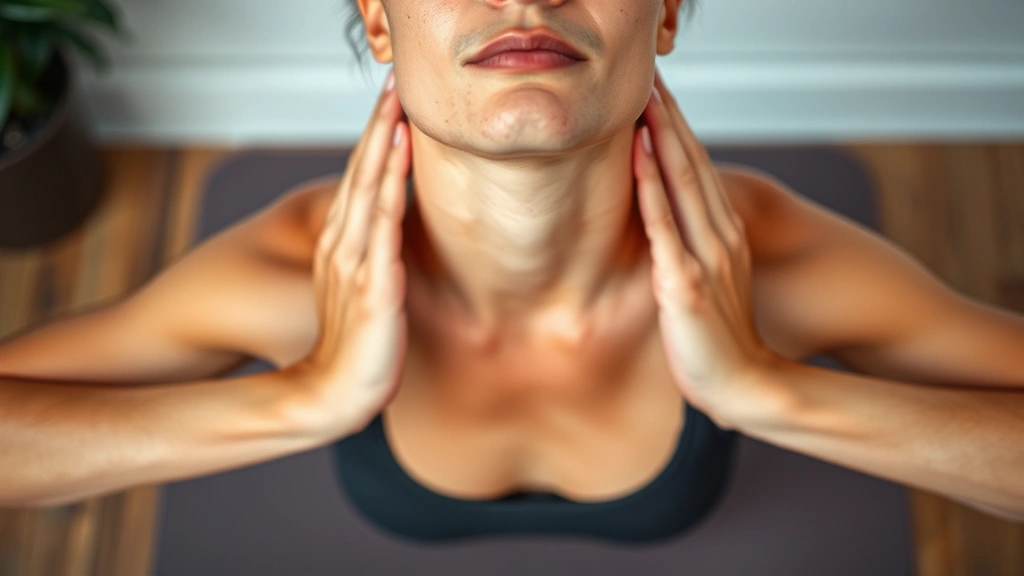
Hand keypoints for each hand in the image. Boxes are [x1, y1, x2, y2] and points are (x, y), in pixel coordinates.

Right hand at [293, 68, 410, 435]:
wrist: (334, 396)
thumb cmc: (355, 351)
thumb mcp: (364, 296)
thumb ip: (375, 264)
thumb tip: (397, 241)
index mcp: (341, 250)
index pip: (357, 186)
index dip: (372, 144)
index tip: (388, 107)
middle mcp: (343, 250)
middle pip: (359, 177)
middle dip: (376, 130)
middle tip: (391, 86)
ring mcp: (355, 266)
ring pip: (367, 193)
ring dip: (381, 148)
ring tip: (395, 108)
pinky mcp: (373, 289)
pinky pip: (382, 230)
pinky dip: (388, 191)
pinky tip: (397, 163)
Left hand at [633, 68, 778, 429]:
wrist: (748, 387)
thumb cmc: (721, 345)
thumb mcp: (713, 290)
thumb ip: (695, 259)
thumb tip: (671, 243)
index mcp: (725, 238)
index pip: (701, 173)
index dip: (682, 133)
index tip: (661, 100)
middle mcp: (720, 239)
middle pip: (694, 167)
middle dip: (672, 121)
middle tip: (652, 80)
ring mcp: (705, 259)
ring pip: (682, 184)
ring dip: (663, 139)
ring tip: (644, 100)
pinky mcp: (685, 284)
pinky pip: (664, 227)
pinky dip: (651, 188)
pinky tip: (639, 156)